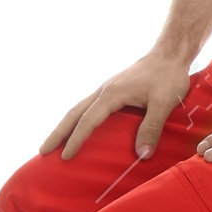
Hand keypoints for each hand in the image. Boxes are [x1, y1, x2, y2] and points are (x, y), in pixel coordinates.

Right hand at [40, 49, 192, 161]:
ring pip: (79, 108)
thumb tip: (141, 155)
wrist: (169, 54)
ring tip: (54, 144)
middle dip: (58, 133)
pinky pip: (89, 107)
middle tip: (42, 151)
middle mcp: (104, 90)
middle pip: (74, 113)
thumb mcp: (164, 103)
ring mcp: (106, 89)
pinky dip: (78, 120)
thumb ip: (152, 128)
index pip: (88, 120)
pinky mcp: (112, 90)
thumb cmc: (168, 77)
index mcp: (112, 94)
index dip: (76, 140)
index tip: (65, 157)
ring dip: (65, 126)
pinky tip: (79, 129)